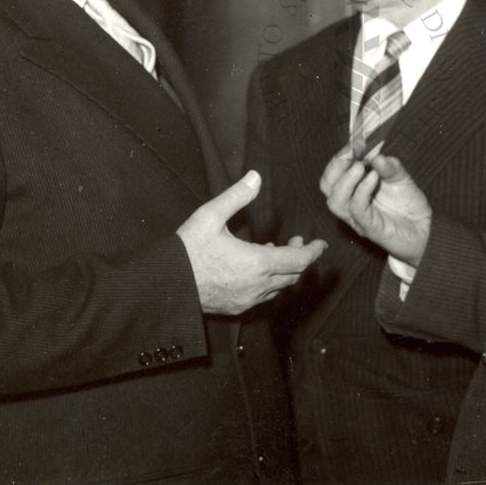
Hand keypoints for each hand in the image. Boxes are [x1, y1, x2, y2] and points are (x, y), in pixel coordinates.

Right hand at [177, 171, 326, 314]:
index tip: (320, 244)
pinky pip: (263, 297)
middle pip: (293, 275)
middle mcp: (258, 286)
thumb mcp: (210, 216)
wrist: (165, 286)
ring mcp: (247, 300)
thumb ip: (237, 196)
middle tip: (296, 242)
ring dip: (284, 271)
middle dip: (299, 258)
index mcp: (257, 264)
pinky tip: (256, 270)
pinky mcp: (236, 308)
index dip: (313, 251)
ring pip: (279, 288)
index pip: (299, 261)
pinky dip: (269, 283)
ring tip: (274, 252)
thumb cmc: (187, 250)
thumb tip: (256, 176)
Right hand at [320, 146, 431, 266]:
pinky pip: (357, 209)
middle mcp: (351, 204)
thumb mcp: (401, 177)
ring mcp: (358, 218)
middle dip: (335, 167)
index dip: (338, 158)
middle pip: (327, 187)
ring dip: (345, 180)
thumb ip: (389, 166)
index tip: (350, 144)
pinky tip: (373, 178)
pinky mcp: (370, 228)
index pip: (333, 174)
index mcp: (353, 189)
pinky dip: (362, 190)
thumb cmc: (408, 204)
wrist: (425, 228)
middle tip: (350, 154)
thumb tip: (376, 156)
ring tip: (361, 166)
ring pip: (335, 201)